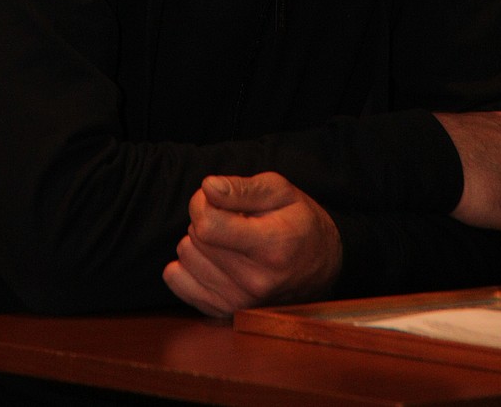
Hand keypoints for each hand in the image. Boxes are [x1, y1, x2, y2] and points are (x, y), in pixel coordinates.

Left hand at [162, 171, 342, 317]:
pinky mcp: (225, 312)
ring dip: (199, 243)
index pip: (208, 226)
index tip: (216, 198)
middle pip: (196, 239)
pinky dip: (189, 265)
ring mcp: (239, 302)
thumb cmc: (300, 222)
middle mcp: (254, 281)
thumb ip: (242, 188)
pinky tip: (212, 258)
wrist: (321, 266)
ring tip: (227, 239)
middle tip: (231, 218)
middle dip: (205, 219)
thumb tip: (207, 188)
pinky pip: (179, 283)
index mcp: (270, 247)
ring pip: (186, 258)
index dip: (202, 203)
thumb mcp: (281, 191)